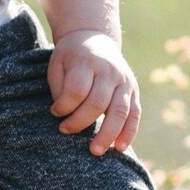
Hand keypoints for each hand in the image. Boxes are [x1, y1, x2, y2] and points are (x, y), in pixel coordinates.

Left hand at [47, 29, 140, 154]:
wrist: (93, 38)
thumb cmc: (70, 57)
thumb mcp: (58, 64)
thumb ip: (61, 88)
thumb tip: (65, 114)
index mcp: (87, 62)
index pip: (77, 89)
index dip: (64, 105)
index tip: (54, 113)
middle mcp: (109, 71)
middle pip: (98, 102)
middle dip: (81, 122)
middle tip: (65, 132)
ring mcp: (125, 81)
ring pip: (120, 111)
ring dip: (108, 134)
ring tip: (95, 151)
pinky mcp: (134, 90)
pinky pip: (135, 114)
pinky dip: (129, 132)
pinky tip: (119, 148)